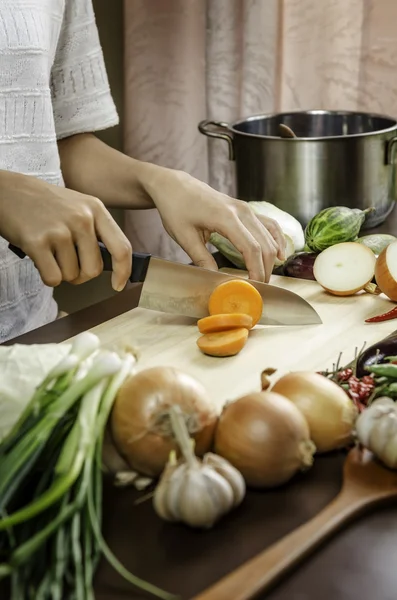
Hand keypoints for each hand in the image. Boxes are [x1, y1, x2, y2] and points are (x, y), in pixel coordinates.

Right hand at [0, 171, 131, 290]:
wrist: (6, 191)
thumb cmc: (43, 203)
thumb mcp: (77, 206)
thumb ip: (96, 230)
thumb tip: (114, 265)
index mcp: (95, 209)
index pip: (121, 247)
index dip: (123, 272)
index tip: (118, 285)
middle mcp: (81, 218)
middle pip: (94, 270)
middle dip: (81, 275)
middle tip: (66, 264)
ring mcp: (60, 230)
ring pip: (72, 276)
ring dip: (60, 272)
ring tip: (49, 253)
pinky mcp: (38, 242)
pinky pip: (53, 278)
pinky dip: (47, 276)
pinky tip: (40, 259)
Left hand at [145, 168, 285, 281]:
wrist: (174, 185)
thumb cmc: (176, 208)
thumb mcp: (184, 237)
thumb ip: (202, 259)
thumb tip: (216, 280)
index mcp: (226, 217)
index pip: (251, 248)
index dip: (257, 270)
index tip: (255, 287)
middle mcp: (241, 211)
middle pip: (264, 244)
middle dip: (265, 268)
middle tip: (260, 289)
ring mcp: (246, 208)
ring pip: (269, 235)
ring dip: (271, 257)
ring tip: (266, 277)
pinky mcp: (245, 209)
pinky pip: (268, 224)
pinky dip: (276, 239)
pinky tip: (280, 254)